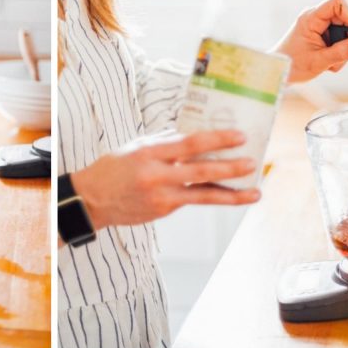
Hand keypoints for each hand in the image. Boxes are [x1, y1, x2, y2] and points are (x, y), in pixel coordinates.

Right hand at [70, 129, 260, 231]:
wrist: (92, 200)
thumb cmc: (114, 168)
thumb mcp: (136, 147)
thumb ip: (165, 143)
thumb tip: (195, 137)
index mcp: (150, 152)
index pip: (190, 144)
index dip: (217, 139)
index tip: (238, 136)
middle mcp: (157, 175)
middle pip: (201, 171)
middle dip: (230, 167)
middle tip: (252, 162)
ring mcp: (162, 197)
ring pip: (204, 195)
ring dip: (233, 194)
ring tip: (255, 192)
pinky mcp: (164, 211)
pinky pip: (192, 201)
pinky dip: (212, 197)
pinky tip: (229, 195)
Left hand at [273, 0, 347, 83]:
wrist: (279, 71)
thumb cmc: (292, 64)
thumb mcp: (318, 61)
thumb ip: (340, 53)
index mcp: (310, 18)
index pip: (337, 4)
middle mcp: (315, 18)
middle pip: (345, 19)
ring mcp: (319, 27)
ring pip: (344, 32)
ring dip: (344, 49)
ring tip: (333, 64)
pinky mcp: (321, 35)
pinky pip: (339, 40)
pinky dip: (339, 52)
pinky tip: (330, 63)